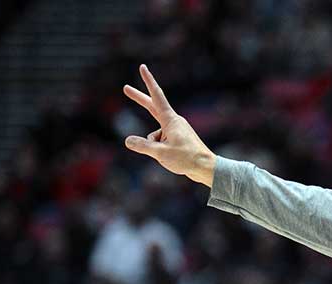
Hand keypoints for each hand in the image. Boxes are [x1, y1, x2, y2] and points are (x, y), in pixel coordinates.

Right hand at [123, 64, 216, 186]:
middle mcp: (173, 121)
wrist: (205, 167)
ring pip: (154, 135)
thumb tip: (127, 140)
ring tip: (169, 155)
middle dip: (139, 99)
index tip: (143, 67)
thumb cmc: (186, 158)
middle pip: (152, 107)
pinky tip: (172, 157)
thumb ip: (142, 146)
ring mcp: (175, 129)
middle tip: (125, 88)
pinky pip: (160, 141)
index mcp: (170, 119)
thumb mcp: (160, 153)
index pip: (156, 96)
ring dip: (153, 146)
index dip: (148, 81)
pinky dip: (160, 150)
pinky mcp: (177, 138)